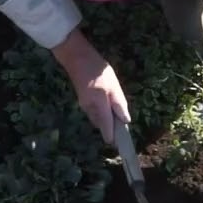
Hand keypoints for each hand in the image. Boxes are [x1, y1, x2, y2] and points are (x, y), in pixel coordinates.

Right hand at [51, 29, 130, 143]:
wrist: (77, 57)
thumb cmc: (98, 70)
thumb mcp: (114, 85)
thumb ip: (119, 104)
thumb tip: (125, 120)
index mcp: (99, 106)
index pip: (106, 128)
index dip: (113, 137)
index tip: (119, 145)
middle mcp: (89, 109)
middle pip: (102, 124)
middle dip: (111, 125)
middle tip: (121, 119)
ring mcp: (84, 105)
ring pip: (97, 117)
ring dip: (106, 117)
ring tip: (114, 105)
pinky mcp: (82, 100)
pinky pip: (94, 111)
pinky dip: (101, 110)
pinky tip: (105, 99)